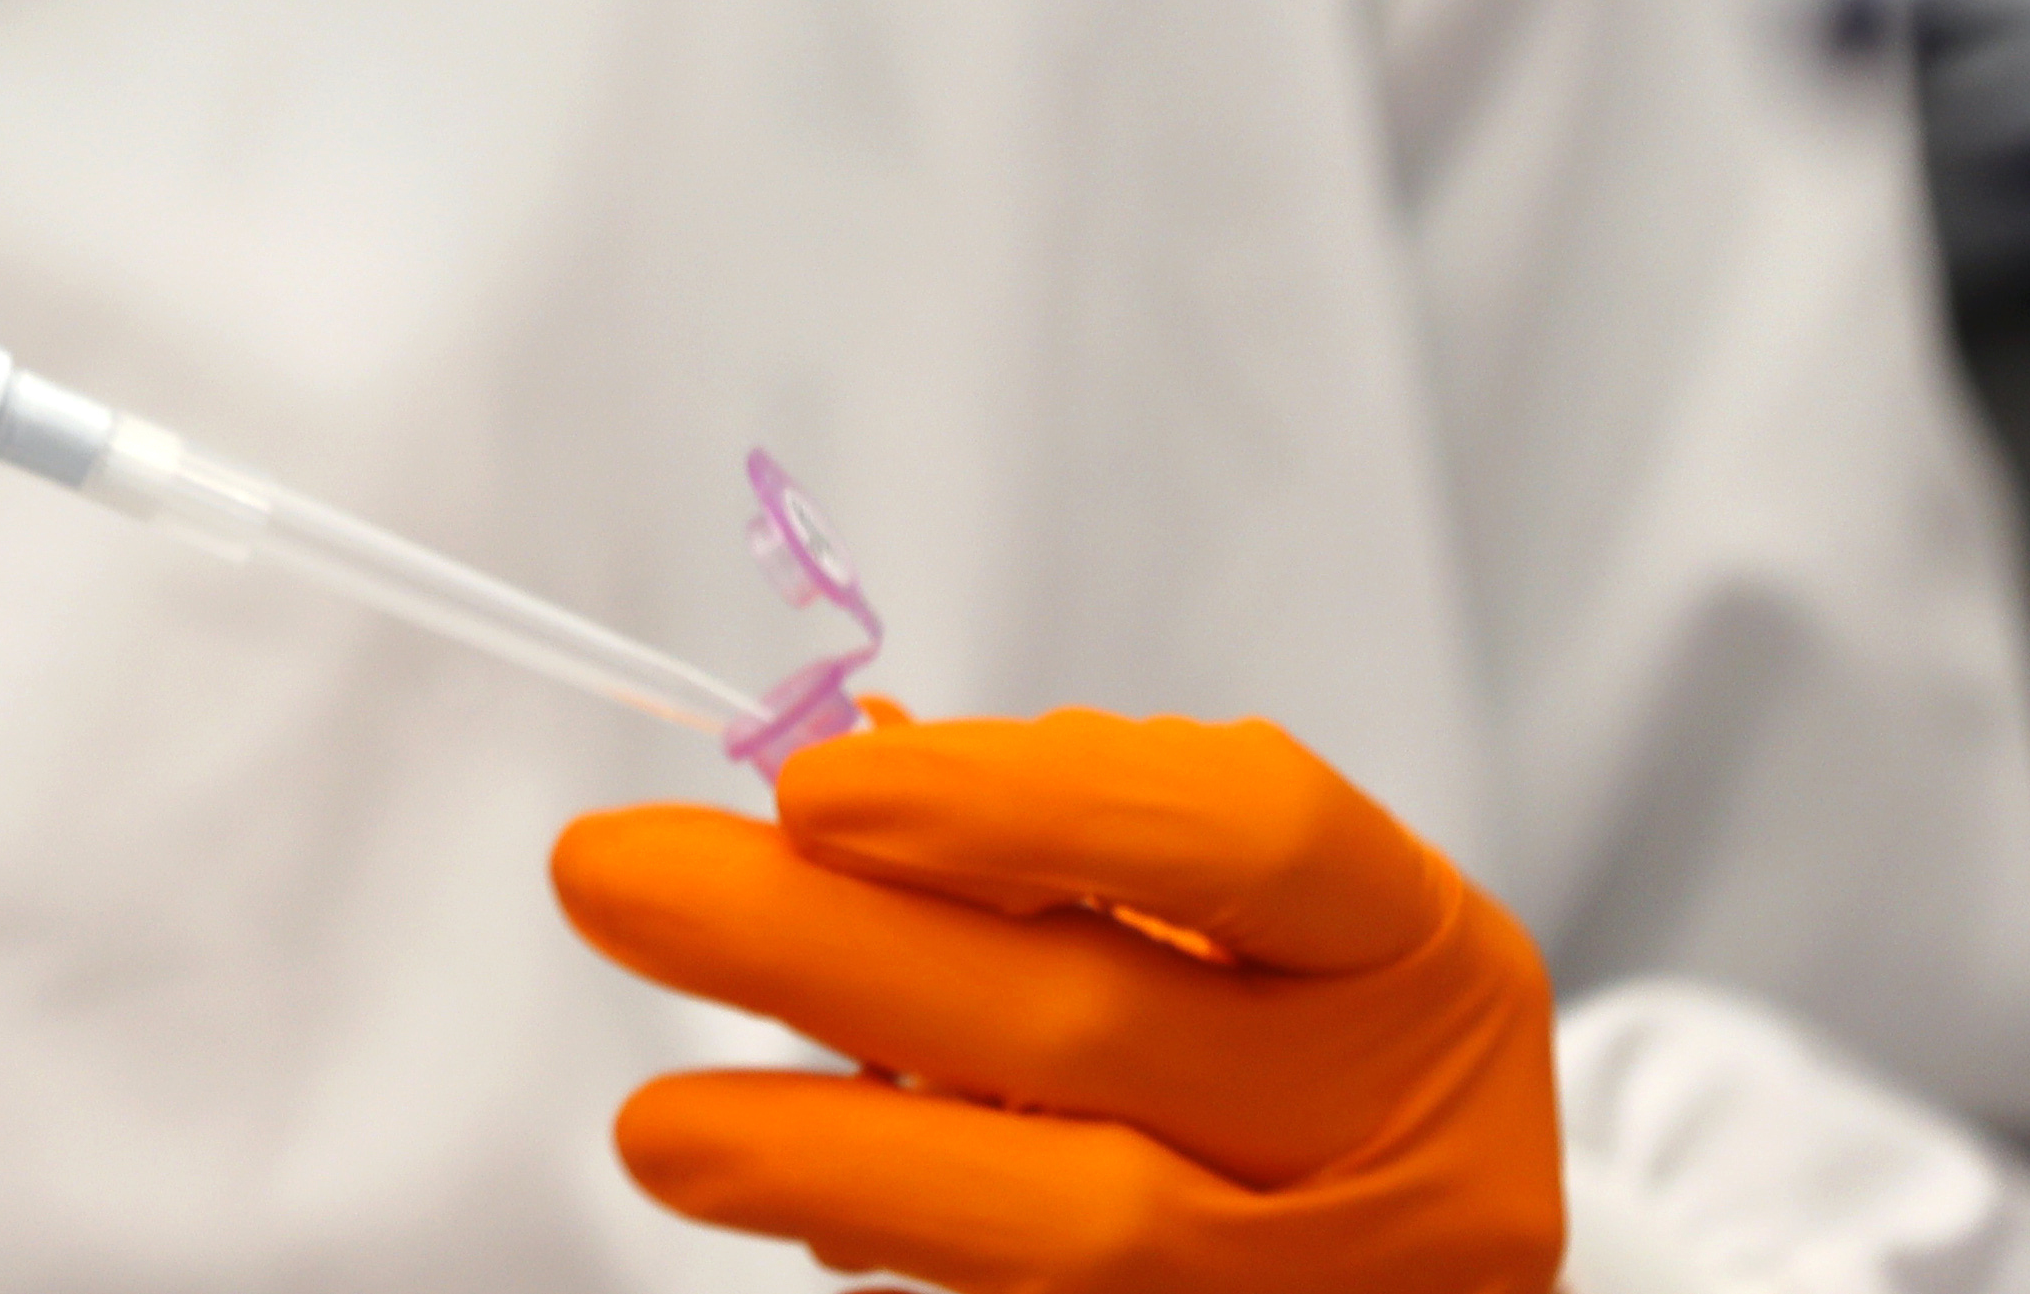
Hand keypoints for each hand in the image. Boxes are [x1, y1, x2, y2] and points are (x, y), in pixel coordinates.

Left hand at [551, 710, 1561, 1292]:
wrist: (1416, 1233)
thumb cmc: (1290, 1024)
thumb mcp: (1227, 910)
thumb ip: (1049, 850)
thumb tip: (823, 803)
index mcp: (1409, 946)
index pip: (1249, 836)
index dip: (1029, 805)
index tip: (812, 786)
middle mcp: (1400, 1124)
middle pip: (1102, 1031)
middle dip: (831, 950)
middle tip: (613, 880)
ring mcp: (1334, 1284)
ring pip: (1077, 1231)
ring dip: (837, 1159)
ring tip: (659, 1128)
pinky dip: (901, 1247)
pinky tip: (790, 1207)